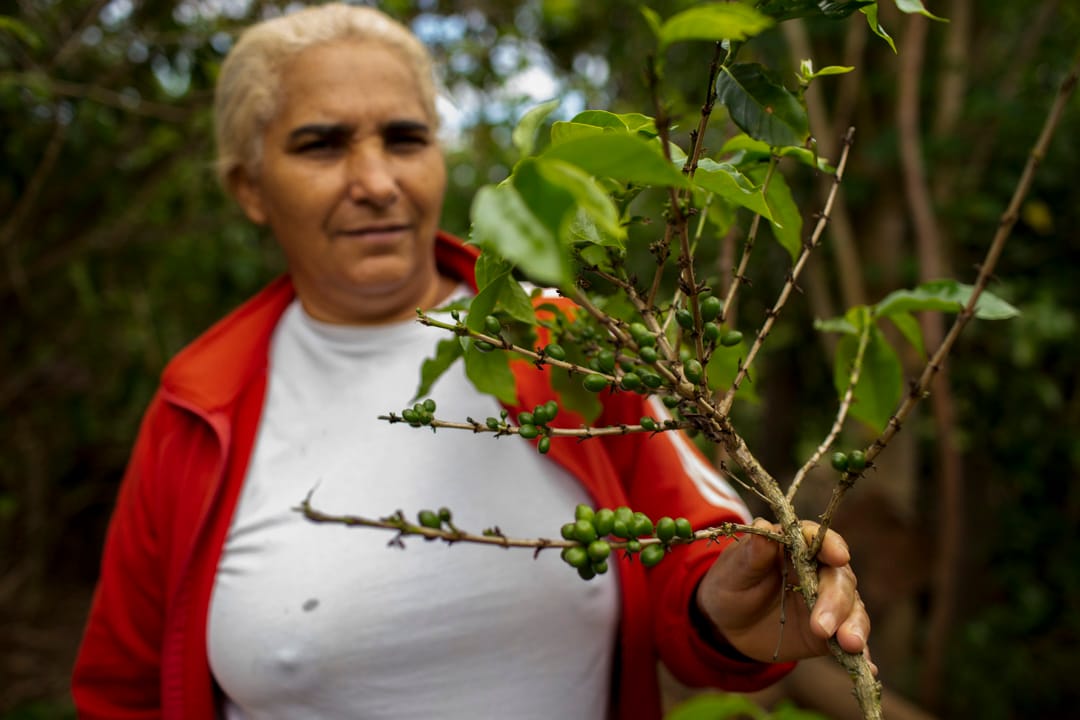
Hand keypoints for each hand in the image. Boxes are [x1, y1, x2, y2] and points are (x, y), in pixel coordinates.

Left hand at [695, 518, 873, 666]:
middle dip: (836, 601)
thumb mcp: (734, 570)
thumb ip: (752, 553)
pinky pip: (850, 640)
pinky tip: (867, 667)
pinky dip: (861, 653)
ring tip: (849, 645)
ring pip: (852, 609)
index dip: (831, 545)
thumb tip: (764, 529)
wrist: (727, 623)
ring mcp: (828, 602)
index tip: (838, 556)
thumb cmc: (730, 584)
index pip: (819, 539)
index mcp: (795, 546)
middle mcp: (819, 571)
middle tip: (822, 627)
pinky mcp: (831, 632)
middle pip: (839, 578)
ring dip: (854, 626)